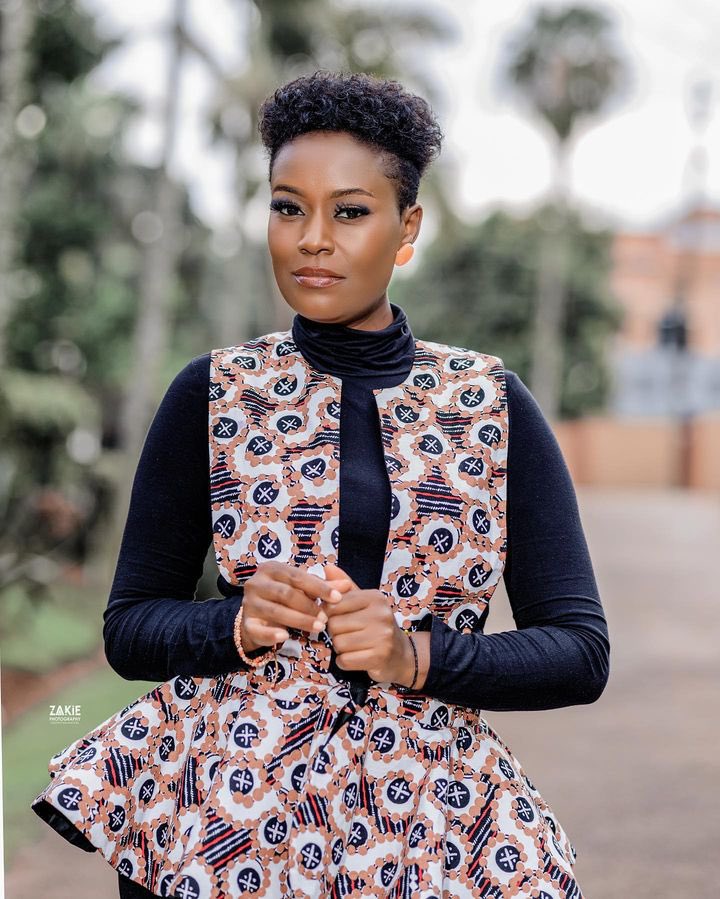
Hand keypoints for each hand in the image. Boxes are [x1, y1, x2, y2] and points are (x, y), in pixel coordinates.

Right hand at [240, 561, 343, 651]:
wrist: (257, 617)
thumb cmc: (285, 598)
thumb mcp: (302, 589)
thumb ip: (323, 587)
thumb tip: (347, 585)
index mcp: (272, 569)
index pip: (298, 577)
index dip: (319, 587)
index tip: (338, 598)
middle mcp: (257, 583)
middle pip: (286, 594)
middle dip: (309, 606)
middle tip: (327, 618)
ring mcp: (250, 603)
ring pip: (276, 611)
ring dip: (299, 620)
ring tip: (318, 628)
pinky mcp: (246, 624)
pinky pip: (258, 630)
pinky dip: (271, 634)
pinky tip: (285, 636)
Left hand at [321, 562, 414, 683]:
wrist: (401, 653)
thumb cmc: (376, 625)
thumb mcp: (363, 603)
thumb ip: (345, 587)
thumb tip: (327, 567)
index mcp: (374, 597)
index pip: (334, 604)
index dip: (330, 614)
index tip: (341, 618)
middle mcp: (380, 614)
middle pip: (334, 625)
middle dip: (336, 633)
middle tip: (350, 634)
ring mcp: (382, 636)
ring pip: (338, 643)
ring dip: (340, 648)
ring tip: (354, 645)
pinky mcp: (380, 657)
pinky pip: (345, 660)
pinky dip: (345, 662)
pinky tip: (356, 657)